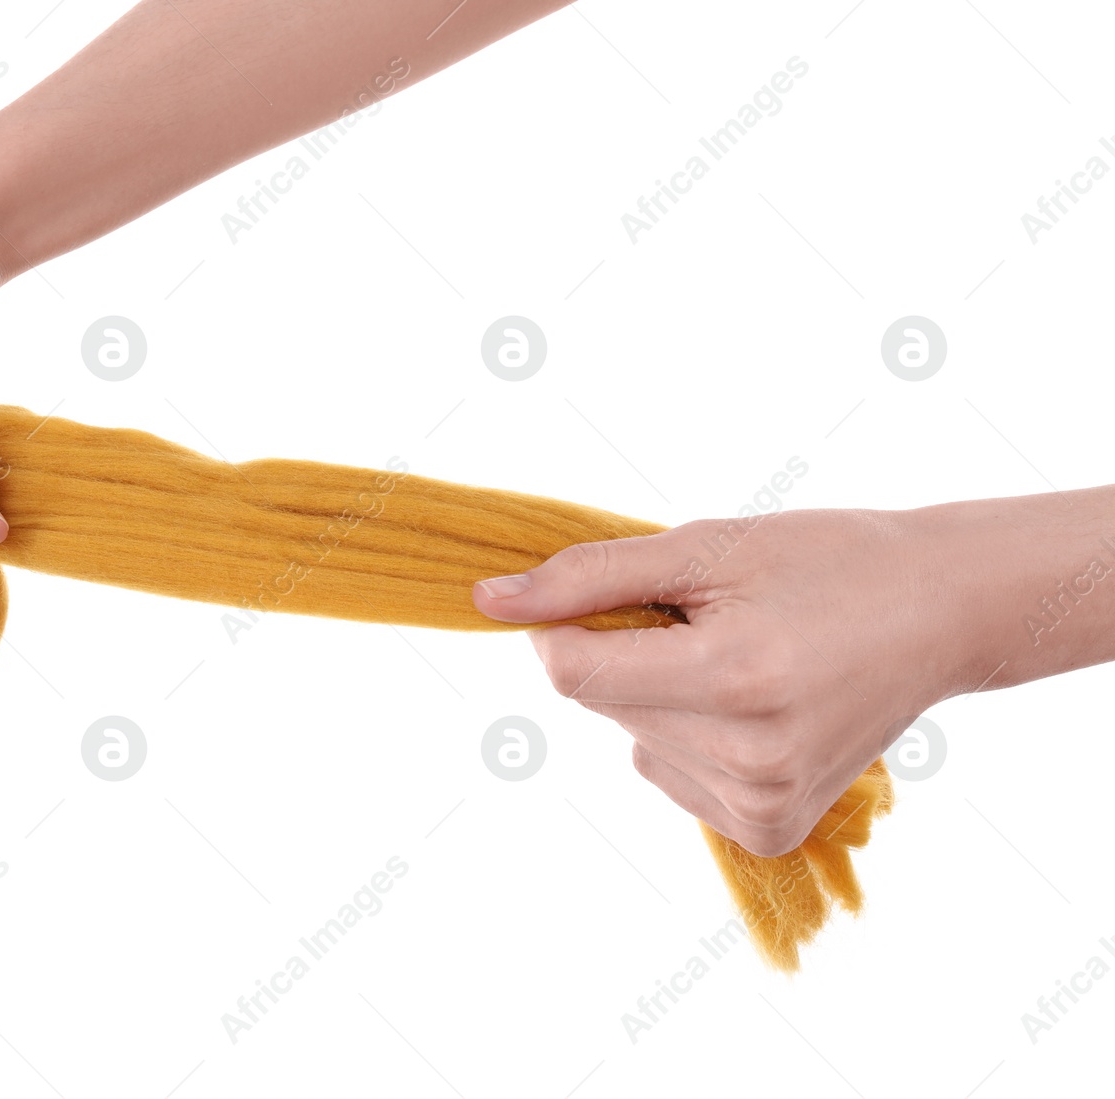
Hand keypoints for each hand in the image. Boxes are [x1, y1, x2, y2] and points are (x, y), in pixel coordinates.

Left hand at [471, 508, 966, 855]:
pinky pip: (668, 773)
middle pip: (601, 704)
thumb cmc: (824, 562)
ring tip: (745, 660)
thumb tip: (487, 602)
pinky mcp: (768, 829)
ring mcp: (762, 804)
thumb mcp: (705, 546)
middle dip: (626, 653)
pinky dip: (686, 735)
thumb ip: (588, 577)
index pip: (571, 673)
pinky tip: (752, 707)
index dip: (566, 626)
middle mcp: (749, 759)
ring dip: (658, 695)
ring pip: (632, 739)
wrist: (936, 612)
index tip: (611, 595)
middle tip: (711, 621)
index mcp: (735, 680)